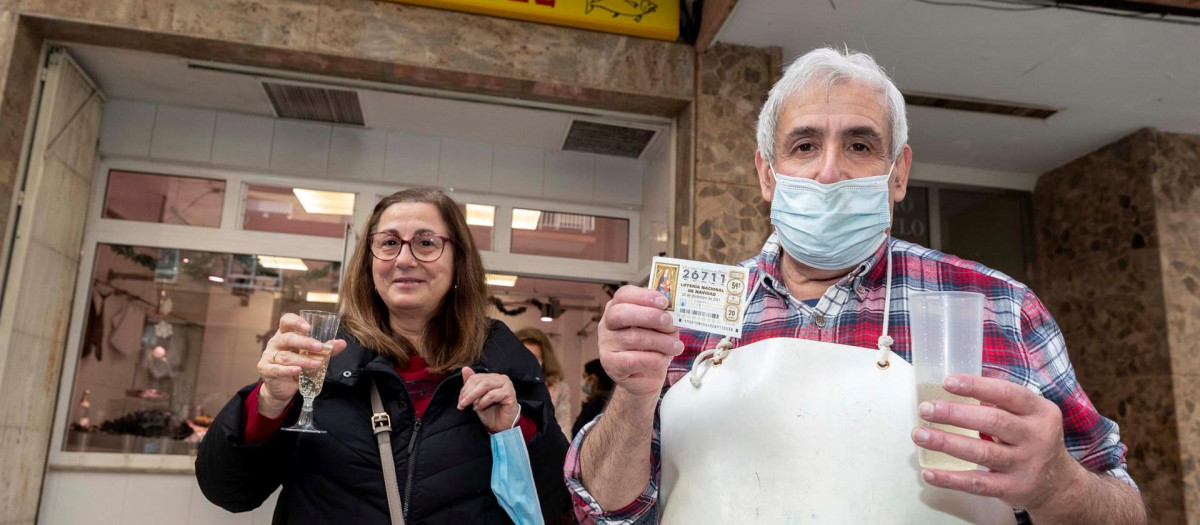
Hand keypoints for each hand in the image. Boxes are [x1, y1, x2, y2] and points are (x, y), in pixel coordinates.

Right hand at [256, 313, 346, 417]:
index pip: (286, 321)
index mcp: (286, 334)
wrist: (283, 387)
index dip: (296, 322)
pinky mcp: (266, 370)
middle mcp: (276, 342)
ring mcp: (269, 356)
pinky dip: (288, 370)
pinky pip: (277, 369)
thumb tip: (342, 343)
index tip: (308, 327)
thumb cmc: (297, 366)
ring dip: (303, 360)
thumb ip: (325, 349)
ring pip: (286, 356)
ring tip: (317, 364)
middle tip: (319, 346)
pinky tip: (298, 370)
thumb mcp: (311, 356)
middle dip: (304, 342)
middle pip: (288, 338)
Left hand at [458, 367, 518, 432]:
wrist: (502, 426)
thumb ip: (471, 384)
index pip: (475, 378)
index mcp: (493, 377)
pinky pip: (492, 395)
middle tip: (461, 404)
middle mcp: (501, 378)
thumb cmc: (491, 412)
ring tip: (469, 406)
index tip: (460, 400)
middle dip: (468, 393)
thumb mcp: (477, 399)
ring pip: (485, 385)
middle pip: (480, 380)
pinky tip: (478, 408)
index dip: (465, 388)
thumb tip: (464, 369)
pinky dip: (483, 402)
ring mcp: (507, 385)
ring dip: (473, 396)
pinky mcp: (510, 393)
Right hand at [597, 286, 684, 398]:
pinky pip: (633, 360)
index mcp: (617, 308)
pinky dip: (654, 359)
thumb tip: (674, 312)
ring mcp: (606, 345)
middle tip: (669, 323)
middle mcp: (608, 325)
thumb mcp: (658, 328)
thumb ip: (662, 317)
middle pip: (621, 313)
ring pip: (633, 338)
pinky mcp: (611, 365)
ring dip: (661, 342)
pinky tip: (664, 360)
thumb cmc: (652, 347)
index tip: (664, 302)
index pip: (624, 295)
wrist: (644, 377)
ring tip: (676, 346)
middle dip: (650, 316)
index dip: (644, 296)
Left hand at [911, 374, 1085, 511]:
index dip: (976, 386)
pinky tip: (929, 472)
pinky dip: (951, 478)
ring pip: (981, 453)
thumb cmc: (1033, 439)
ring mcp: (1025, 465)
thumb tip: (958, 384)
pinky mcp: (1013, 489)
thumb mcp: (1030, 415)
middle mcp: (1036, 437)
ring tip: (920, 434)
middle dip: (955, 414)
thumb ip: (1001, 400)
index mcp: (1040, 412)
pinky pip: (977, 484)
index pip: (1007, 393)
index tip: (947, 382)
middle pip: (993, 421)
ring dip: (946, 443)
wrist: (1059, 484)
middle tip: (926, 409)